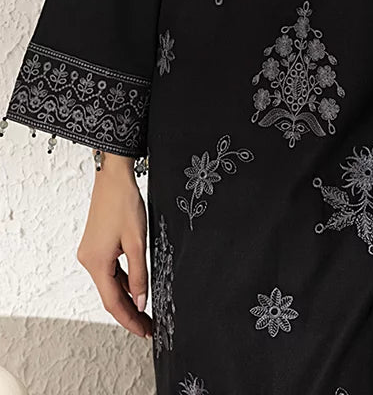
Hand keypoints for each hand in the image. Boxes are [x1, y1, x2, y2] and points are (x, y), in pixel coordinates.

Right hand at [76, 161, 152, 339]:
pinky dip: (122, 280)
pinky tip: (135, 286)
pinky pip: (110, 270)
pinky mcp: (95, 246)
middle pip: (110, 295)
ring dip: (127, 297)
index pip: (114, 302)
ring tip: (145, 311)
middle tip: (148, 326)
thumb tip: (142, 301)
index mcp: (96, 263)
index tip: (144, 331)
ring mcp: (90, 253)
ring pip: (110, 283)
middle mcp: (88, 261)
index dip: (130, 319)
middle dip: (129, 312)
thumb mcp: (137, 241)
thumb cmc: (124, 203)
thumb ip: (139, 274)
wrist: (113, 177)